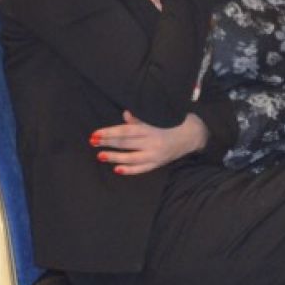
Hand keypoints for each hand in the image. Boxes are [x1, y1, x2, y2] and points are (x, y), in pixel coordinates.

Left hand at [91, 110, 207, 174]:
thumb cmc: (170, 125)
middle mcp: (151, 143)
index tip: (96, 133)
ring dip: (115, 157)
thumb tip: (125, 114)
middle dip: (108, 143)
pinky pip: (141, 169)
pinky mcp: (156, 164)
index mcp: (150, 129)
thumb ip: (139, 120)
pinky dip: (129, 170)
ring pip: (131, 158)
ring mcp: (154, 155)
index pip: (125, 131)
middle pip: (126, 143)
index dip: (109, 132)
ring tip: (101, 156)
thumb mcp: (156, 120)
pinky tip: (117, 169)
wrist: (191, 137)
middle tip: (93, 142)